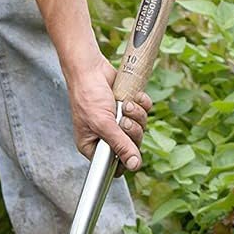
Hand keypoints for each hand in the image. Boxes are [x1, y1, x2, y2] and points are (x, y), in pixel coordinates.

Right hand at [67, 54, 152, 173]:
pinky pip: (145, 112)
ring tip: (124, 105)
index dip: (126, 159)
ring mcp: (118, 121)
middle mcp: (106, 136)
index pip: (115, 165)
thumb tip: (134, 165)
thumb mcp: (103, 124)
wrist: (91, 68)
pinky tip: (132, 97)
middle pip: (133, 146)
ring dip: (137, 115)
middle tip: (122, 120)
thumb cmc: (88, 95)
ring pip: (141, 128)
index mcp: (93, 145)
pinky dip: (142, 104)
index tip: (130, 148)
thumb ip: (120, 145)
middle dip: (132, 131)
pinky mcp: (128, 108)